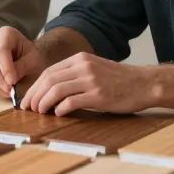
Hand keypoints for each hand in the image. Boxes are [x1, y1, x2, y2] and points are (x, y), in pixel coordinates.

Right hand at [0, 26, 44, 97]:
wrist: (27, 58)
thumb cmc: (32, 57)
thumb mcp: (34, 60)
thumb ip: (23, 67)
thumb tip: (10, 80)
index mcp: (5, 33)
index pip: (1, 50)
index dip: (5, 67)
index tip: (13, 82)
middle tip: (11, 90)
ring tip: (9, 93)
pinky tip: (3, 92)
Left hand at [20, 52, 147, 115]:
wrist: (144, 83)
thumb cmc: (119, 80)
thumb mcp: (94, 68)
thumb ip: (75, 74)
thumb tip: (50, 89)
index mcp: (80, 59)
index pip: (49, 71)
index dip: (35, 86)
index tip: (28, 99)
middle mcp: (84, 67)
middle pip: (49, 80)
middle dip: (35, 95)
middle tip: (29, 108)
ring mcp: (91, 80)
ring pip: (57, 90)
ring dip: (44, 103)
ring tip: (40, 112)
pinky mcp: (99, 95)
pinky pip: (72, 101)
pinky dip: (61, 109)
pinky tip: (58, 114)